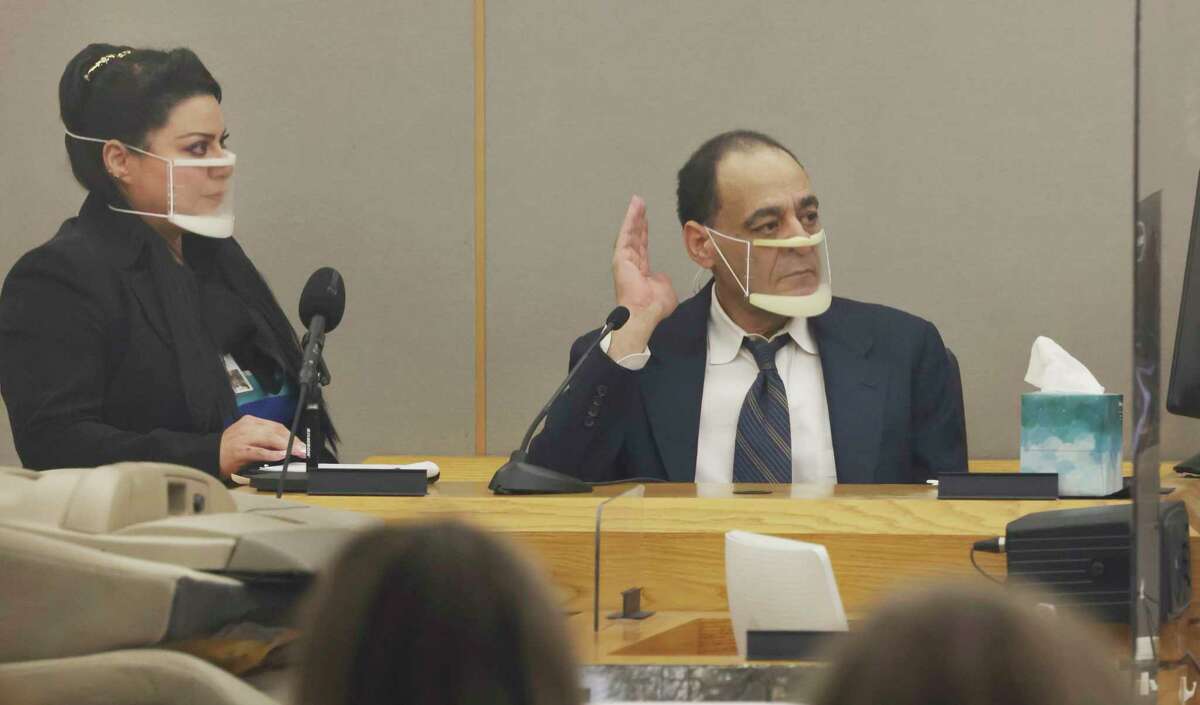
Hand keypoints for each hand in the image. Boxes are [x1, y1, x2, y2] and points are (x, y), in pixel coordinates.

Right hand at [219, 415, 306, 477]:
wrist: (209, 455)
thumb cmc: (229, 448)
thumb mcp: (248, 437)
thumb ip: (265, 438)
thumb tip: (287, 446)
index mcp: (251, 422)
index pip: (276, 426)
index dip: (292, 435)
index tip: (301, 444)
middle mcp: (248, 427)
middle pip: (276, 430)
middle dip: (292, 440)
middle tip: (303, 450)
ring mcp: (243, 438)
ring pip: (270, 438)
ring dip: (286, 446)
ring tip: (297, 452)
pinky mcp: (240, 451)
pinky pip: (260, 451)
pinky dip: (272, 453)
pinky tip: (281, 455)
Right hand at [610, 195, 677, 357]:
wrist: (645, 312)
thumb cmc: (653, 306)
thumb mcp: (664, 289)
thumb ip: (661, 279)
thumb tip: (659, 277)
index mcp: (640, 269)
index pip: (642, 245)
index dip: (644, 231)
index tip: (645, 218)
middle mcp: (631, 263)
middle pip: (635, 236)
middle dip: (638, 219)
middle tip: (639, 203)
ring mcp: (624, 259)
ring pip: (630, 233)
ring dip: (633, 216)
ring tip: (637, 200)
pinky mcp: (621, 257)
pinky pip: (626, 235)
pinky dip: (630, 221)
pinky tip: (634, 209)